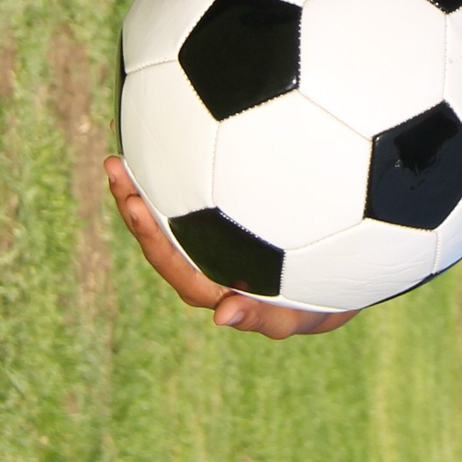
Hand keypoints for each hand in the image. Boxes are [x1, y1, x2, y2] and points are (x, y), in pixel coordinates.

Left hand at [105, 157, 356, 337]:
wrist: (345, 274)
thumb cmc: (326, 298)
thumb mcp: (304, 314)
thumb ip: (265, 317)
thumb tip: (221, 316)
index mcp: (216, 289)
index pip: (176, 267)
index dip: (155, 238)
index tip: (137, 207)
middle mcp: (206, 268)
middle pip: (161, 241)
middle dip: (134, 205)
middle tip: (115, 166)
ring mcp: (211, 244)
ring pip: (168, 220)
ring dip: (142, 189)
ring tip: (120, 157)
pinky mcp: (220, 222)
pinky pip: (187, 201)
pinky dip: (169, 178)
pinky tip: (159, 144)